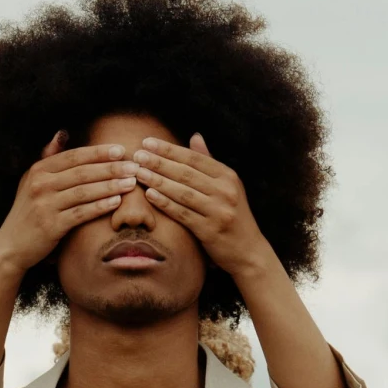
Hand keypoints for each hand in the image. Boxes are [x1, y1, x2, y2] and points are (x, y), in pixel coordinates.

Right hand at [0, 133, 138, 280]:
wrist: (11, 246)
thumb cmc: (28, 210)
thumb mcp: (31, 180)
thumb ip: (48, 157)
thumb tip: (63, 132)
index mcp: (38, 169)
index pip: (74, 156)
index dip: (98, 152)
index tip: (121, 150)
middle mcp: (40, 184)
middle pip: (82, 172)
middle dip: (110, 168)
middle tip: (133, 166)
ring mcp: (44, 205)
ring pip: (84, 191)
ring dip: (110, 186)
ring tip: (131, 182)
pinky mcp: (51, 226)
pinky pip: (81, 213)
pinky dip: (100, 206)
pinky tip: (116, 202)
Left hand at [132, 134, 271, 281]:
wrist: (249, 251)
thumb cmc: (233, 214)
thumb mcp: (228, 185)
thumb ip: (209, 161)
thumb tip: (194, 136)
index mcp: (228, 175)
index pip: (194, 158)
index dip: (169, 149)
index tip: (148, 142)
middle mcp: (225, 190)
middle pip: (186, 173)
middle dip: (159, 162)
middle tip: (138, 155)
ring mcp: (219, 211)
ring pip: (183, 192)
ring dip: (158, 181)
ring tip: (139, 173)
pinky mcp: (210, 231)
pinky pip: (183, 214)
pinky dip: (165, 203)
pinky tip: (150, 195)